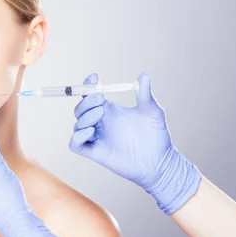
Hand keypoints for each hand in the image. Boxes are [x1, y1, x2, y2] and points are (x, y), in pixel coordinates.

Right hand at [69, 72, 201, 214]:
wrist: (160, 161)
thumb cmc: (156, 136)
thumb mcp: (152, 111)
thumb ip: (145, 94)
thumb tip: (145, 75)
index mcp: (110, 111)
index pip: (90, 96)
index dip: (88, 85)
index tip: (95, 77)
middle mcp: (100, 123)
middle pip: (80, 108)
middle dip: (86, 101)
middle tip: (101, 99)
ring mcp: (97, 138)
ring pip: (77, 124)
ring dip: (85, 116)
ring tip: (101, 114)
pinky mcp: (96, 153)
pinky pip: (75, 144)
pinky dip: (77, 136)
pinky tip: (91, 131)